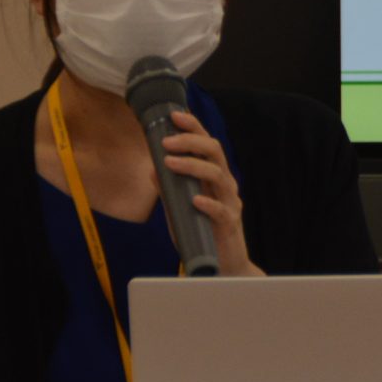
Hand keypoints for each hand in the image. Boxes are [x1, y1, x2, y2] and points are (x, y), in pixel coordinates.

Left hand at [160, 109, 263, 276]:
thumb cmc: (202, 233)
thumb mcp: (179, 209)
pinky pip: (221, 210)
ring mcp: (230, 203)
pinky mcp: (229, 225)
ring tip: (170, 163)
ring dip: (192, 166)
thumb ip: (170, 190)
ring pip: (218, 175)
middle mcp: (224, 185)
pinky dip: (207, 204)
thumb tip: (152, 169)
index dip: (194, 127)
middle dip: (190, 142)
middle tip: (166, 141)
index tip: (175, 116)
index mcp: (214, 178)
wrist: (224, 265)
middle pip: (215, 152)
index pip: (207, 145)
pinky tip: (194, 201)